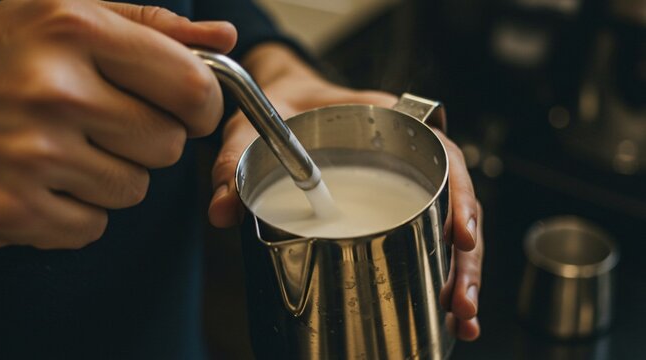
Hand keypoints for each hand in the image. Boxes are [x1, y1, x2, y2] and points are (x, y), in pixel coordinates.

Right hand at [0, 0, 236, 248]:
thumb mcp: (67, 14)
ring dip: (110, 174)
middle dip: (149, 138)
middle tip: (101, 121)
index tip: (188, 109)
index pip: (193, 86)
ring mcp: (30, 154)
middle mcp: (54, 91)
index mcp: (75, 29)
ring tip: (61, 146)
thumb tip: (225, 40)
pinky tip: (40, 178)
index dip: (202, 105)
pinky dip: (75, 210)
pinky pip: (92, 226)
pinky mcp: (12, 209)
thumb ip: (152, 27)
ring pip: (134, 190)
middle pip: (169, 146)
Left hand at [207, 44, 482, 339]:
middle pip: (456, 206)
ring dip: (458, 273)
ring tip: (461, 316)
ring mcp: (404, 182)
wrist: (282, 102)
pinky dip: (437, 270)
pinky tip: (442, 305)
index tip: (463, 237)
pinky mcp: (393, 205)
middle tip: (461, 301)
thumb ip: (237, 162)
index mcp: (390, 124)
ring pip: (447, 228)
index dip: (461, 198)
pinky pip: (427, 236)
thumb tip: (224, 210)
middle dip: (465, 258)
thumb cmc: (281, 107)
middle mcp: (407, 155)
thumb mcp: (258, 129)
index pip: (444, 158)